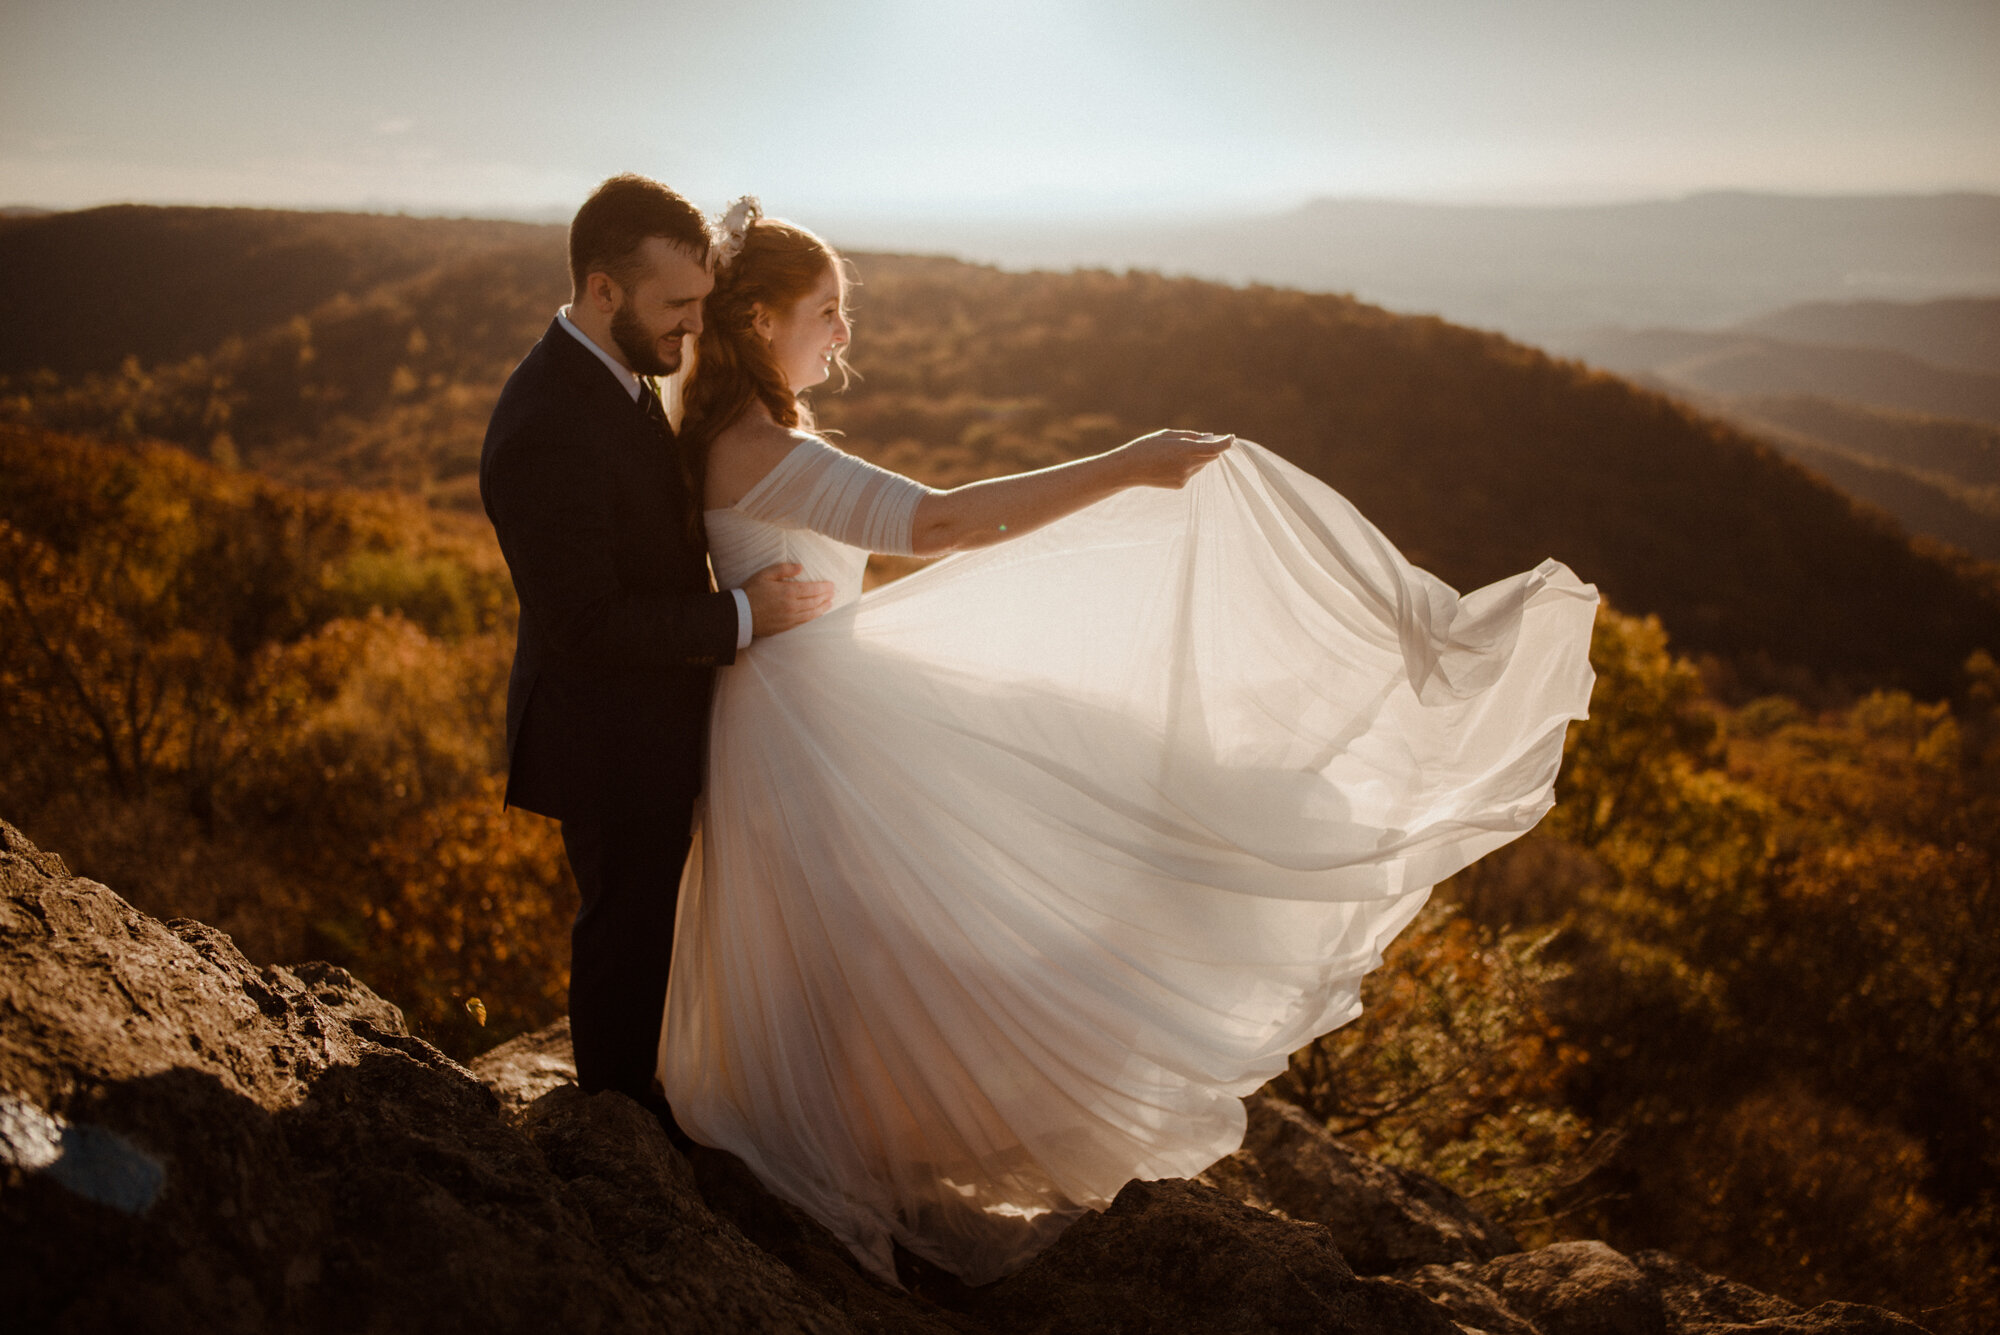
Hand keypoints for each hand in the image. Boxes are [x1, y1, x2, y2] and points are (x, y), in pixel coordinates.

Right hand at [741, 562, 835, 637]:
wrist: (740, 614)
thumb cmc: (750, 592)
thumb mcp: (764, 574)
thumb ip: (783, 569)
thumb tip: (801, 567)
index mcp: (787, 592)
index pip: (812, 589)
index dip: (824, 587)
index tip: (831, 585)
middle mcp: (792, 606)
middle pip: (814, 601)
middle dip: (825, 596)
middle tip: (833, 592)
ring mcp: (789, 618)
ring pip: (811, 613)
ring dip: (822, 607)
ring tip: (829, 603)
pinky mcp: (786, 626)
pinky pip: (804, 621)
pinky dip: (813, 617)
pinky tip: (816, 614)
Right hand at [1116, 430, 1233, 488]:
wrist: (1129, 469)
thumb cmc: (1147, 447)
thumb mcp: (1168, 434)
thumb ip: (1191, 436)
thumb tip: (1210, 437)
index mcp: (1185, 450)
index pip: (1215, 448)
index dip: (1226, 443)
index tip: (1231, 437)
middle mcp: (1188, 465)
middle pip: (1210, 456)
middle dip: (1210, 448)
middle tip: (1201, 439)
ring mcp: (1184, 477)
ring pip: (1201, 464)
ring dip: (1197, 457)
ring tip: (1175, 452)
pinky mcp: (1180, 485)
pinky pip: (1191, 473)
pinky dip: (1188, 466)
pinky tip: (1169, 464)